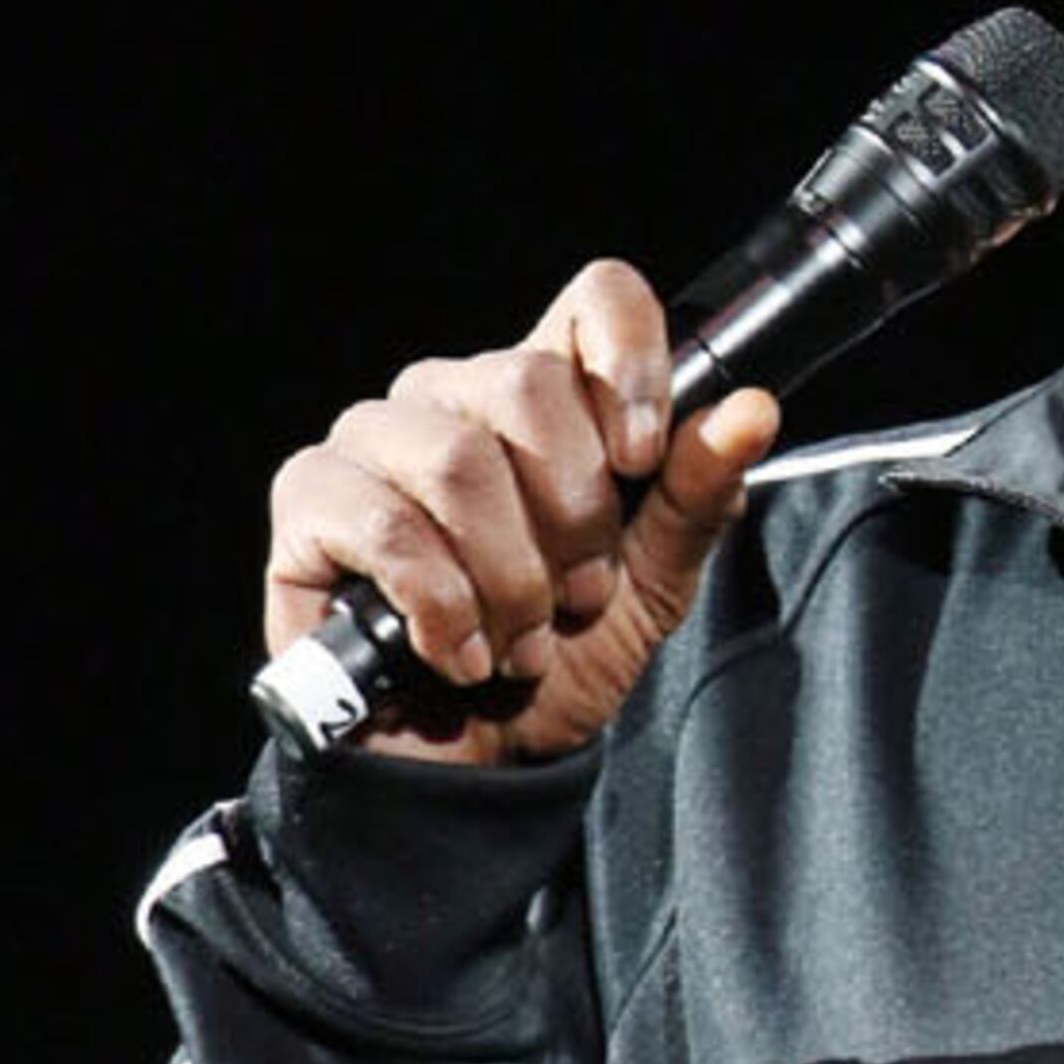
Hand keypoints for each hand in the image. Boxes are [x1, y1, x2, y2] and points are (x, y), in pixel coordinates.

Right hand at [263, 259, 779, 765]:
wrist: (479, 764)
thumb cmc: (559, 661)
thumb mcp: (654, 586)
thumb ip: (697, 496)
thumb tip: (753, 409)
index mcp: (544, 397)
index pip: (595, 299)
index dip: (632, 362)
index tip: (643, 460)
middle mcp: (453, 396)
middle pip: (525, 384)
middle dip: (572, 517)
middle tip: (577, 597)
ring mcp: (373, 440)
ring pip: (456, 460)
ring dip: (509, 579)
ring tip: (519, 642)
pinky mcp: (310, 500)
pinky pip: (389, 527)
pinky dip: (443, 608)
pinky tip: (458, 654)